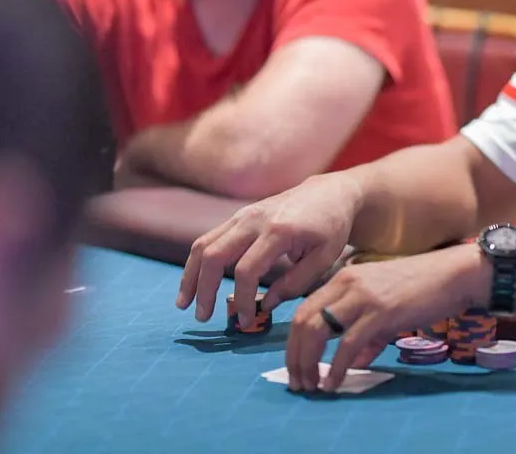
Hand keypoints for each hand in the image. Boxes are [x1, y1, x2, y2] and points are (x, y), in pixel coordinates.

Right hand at [176, 171, 362, 329]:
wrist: (330, 193)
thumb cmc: (331, 228)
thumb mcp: (324, 259)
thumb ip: (295, 284)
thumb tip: (263, 305)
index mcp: (279, 231)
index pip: (246, 270)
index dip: (242, 299)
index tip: (245, 322)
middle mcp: (255, 220)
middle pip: (214, 255)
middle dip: (203, 289)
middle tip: (202, 318)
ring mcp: (243, 215)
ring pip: (203, 244)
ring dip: (190, 276)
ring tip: (185, 304)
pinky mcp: (239, 216)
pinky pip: (209, 238)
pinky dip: (197, 262)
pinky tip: (195, 282)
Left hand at [287, 246, 484, 391]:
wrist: (454, 275)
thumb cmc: (422, 288)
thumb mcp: (385, 304)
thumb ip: (368, 332)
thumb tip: (354, 362)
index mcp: (344, 278)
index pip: (303, 310)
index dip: (294, 342)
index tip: (296, 365)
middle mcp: (347, 283)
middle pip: (303, 321)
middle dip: (295, 356)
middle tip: (299, 382)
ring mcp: (363, 296)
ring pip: (318, 331)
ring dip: (309, 363)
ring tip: (313, 385)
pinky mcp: (381, 312)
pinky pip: (348, 344)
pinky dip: (335, 368)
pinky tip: (335, 382)